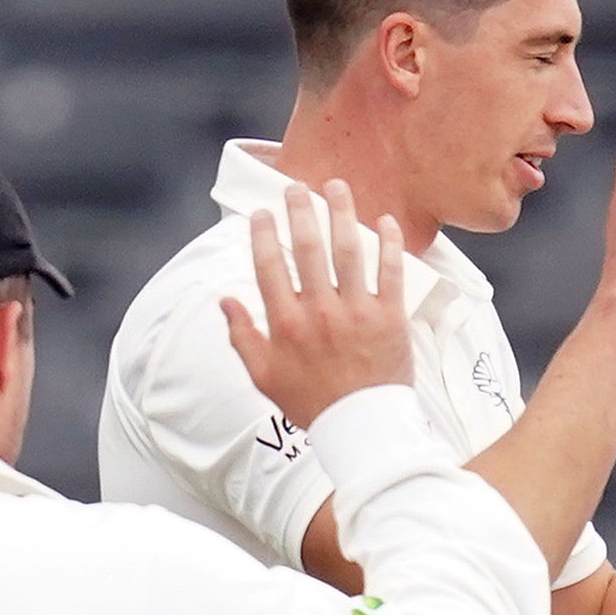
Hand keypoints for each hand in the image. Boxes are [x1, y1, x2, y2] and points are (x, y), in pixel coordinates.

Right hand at [217, 179, 410, 426]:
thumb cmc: (312, 404)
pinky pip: (391, 272)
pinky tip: (385, 220)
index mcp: (286, 324)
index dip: (263, 235)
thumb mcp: (264, 377)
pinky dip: (389, 244)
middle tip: (297, 187)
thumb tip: (224, 301)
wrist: (363, 429)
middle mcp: (319, 312)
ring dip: (341, 213)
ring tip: (337, 185)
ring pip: (348, 251)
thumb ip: (242, 337)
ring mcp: (357, 313)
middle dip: (300, 212)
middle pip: (308, 249)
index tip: (261, 212)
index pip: (269, 266)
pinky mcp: (390, 319)